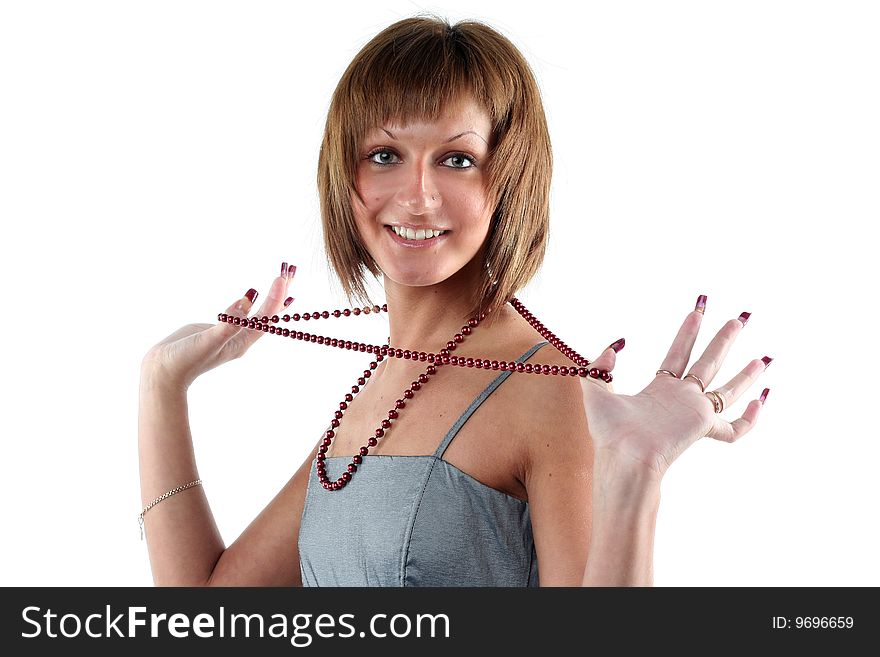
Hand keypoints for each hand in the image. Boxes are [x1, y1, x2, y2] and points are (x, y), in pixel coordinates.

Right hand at [140, 262, 296, 391]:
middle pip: (265, 315)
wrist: (163, 372)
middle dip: (278, 296)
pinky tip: (252, 298)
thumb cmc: (186, 360)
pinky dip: (248, 304)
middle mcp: (239, 338)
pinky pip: (237, 314)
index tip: (280, 279)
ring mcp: (228, 334)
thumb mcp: (208, 341)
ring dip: (267, 298)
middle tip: (290, 274)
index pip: (265, 318)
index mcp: (241, 343)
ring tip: (281, 283)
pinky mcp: (216, 330)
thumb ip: (228, 323)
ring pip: (254, 314)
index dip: (275, 299)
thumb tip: (247, 301)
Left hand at [579, 296, 770, 478]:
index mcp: (660, 389)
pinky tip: (761, 400)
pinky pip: (735, 428)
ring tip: (764, 357)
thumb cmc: (609, 431)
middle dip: (724, 340)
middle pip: (709, 363)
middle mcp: (681, 398)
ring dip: (746, 374)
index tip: (698, 311)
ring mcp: (695, 412)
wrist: (623, 454)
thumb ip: (599, 366)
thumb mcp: (594, 390)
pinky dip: (751, 418)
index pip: (679, 354)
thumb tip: (613, 347)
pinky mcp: (704, 426)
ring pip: (728, 390)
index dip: (688, 332)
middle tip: (739, 319)